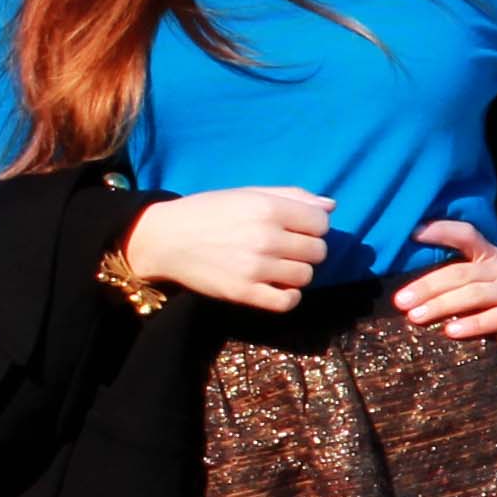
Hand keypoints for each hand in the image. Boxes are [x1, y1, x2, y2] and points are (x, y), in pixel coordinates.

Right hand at [122, 186, 332, 312]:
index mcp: (267, 208)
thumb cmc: (209, 211)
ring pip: (306, 276)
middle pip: (318, 251)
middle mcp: (265, 237)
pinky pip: (287, 302)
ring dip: (297, 272)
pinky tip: (276, 286)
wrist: (165, 238)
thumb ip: (291, 196)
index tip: (297, 227)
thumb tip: (330, 206)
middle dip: (306, 249)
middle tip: (285, 247)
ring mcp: (256, 267)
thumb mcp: (248, 194)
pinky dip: (288, 296)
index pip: (321, 222)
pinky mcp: (244, 292)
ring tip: (277, 266)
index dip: (313, 225)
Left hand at [394, 215, 496, 360]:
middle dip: (427, 286)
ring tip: (417, 317)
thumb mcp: (489, 295)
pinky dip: (473, 324)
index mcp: (493, 261)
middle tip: (401, 302)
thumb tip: (414, 298)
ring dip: (443, 304)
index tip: (414, 233)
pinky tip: (451, 332)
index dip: (442, 231)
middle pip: (461, 272)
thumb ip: (462, 290)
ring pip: (475, 293)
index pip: (467, 236)